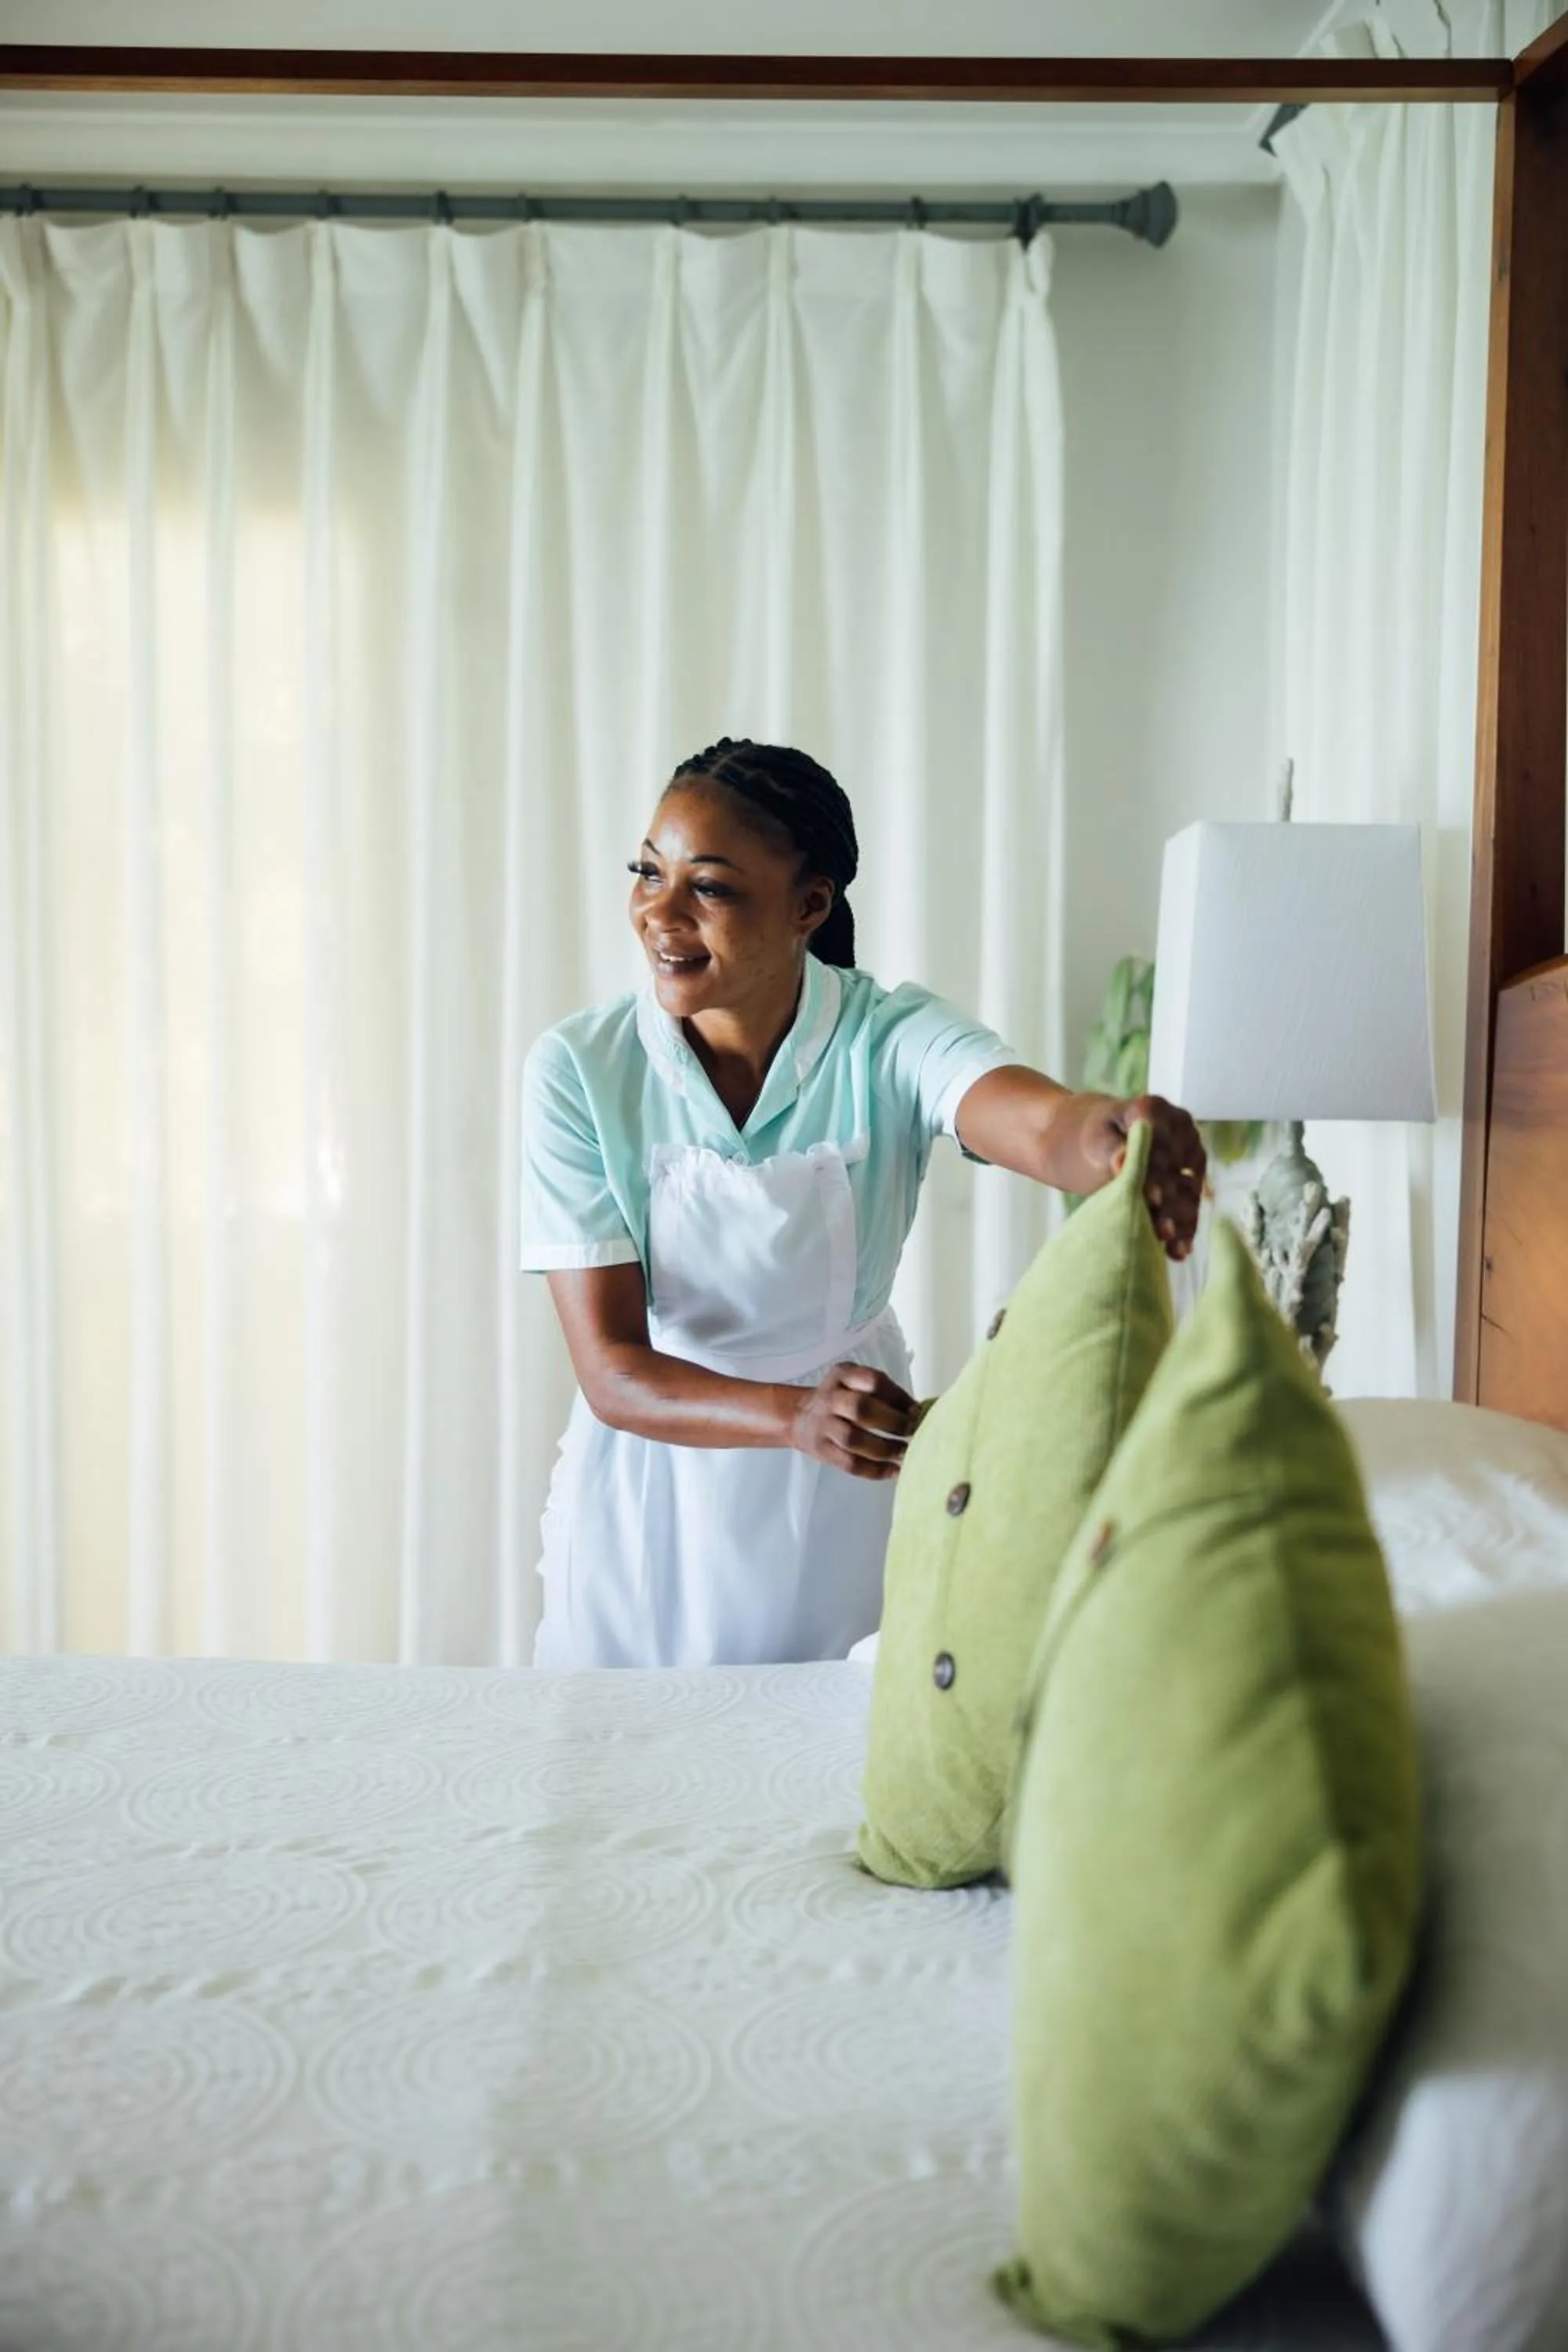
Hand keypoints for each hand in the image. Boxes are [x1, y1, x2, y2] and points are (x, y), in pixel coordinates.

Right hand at [789, 1365, 919, 1480]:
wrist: (799, 1417)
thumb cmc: (841, 1399)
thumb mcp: (856, 1384)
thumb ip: (884, 1394)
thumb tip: (919, 1412)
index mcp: (843, 1375)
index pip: (873, 1381)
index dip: (898, 1397)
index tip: (918, 1411)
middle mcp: (830, 1398)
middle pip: (860, 1408)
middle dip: (892, 1421)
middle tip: (913, 1431)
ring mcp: (823, 1425)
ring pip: (853, 1439)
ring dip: (885, 1448)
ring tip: (905, 1453)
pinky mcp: (822, 1450)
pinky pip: (849, 1463)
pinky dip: (875, 1470)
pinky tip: (895, 1471)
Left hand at [1080, 1094, 1206, 1260]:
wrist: (1093, 1143)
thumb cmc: (1091, 1137)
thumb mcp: (1095, 1139)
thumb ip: (1111, 1149)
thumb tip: (1121, 1162)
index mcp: (1154, 1110)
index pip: (1160, 1144)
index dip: (1157, 1172)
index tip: (1151, 1196)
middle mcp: (1179, 1131)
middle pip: (1178, 1171)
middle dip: (1170, 1203)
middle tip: (1162, 1229)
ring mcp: (1187, 1156)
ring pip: (1188, 1192)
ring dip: (1182, 1221)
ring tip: (1173, 1247)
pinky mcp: (1188, 1180)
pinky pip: (1188, 1205)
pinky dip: (1184, 1228)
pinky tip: (1178, 1252)